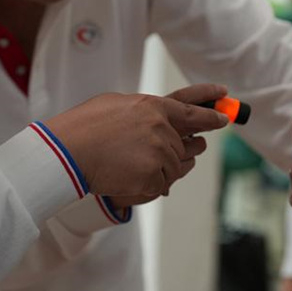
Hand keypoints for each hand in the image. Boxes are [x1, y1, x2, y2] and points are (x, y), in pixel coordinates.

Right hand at [44, 84, 229, 197]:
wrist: (67, 151)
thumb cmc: (84, 127)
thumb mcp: (115, 104)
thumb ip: (142, 111)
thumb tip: (159, 119)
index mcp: (153, 106)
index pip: (192, 111)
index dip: (210, 115)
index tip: (224, 116)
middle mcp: (161, 128)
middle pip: (186, 146)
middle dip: (184, 150)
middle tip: (179, 151)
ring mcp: (159, 153)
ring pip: (176, 168)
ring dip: (162, 170)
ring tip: (134, 166)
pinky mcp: (153, 177)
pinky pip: (162, 185)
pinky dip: (148, 185)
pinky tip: (129, 178)